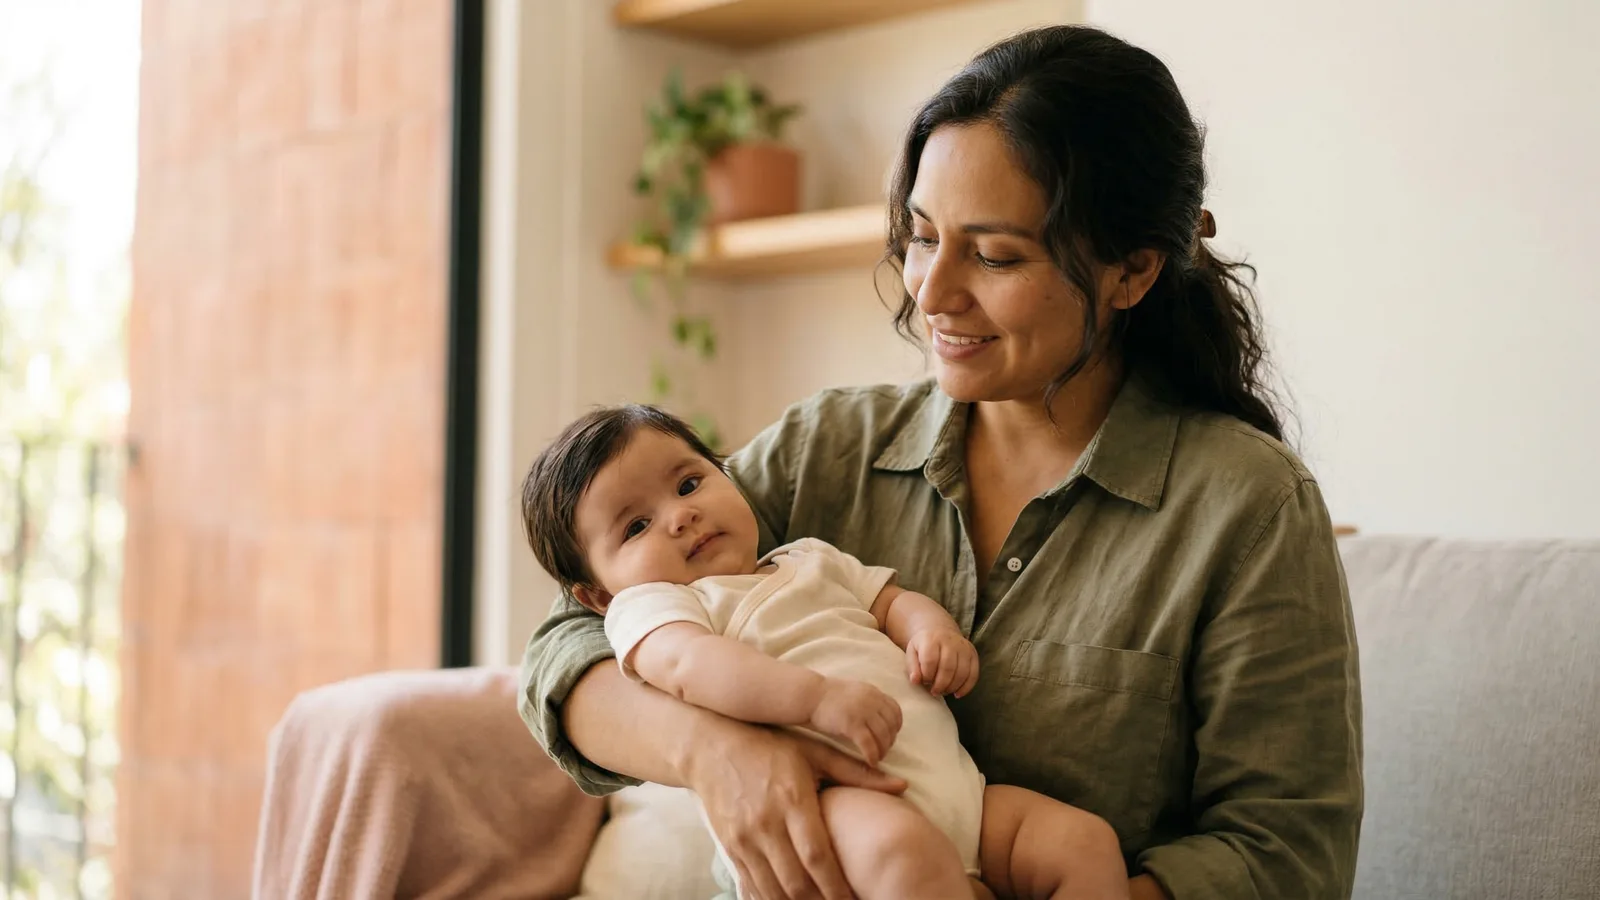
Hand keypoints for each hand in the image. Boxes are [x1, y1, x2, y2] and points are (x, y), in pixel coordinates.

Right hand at [687, 723, 906, 899]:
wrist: (709, 747)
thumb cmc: (769, 746)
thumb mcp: (813, 752)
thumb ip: (856, 773)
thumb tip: (902, 786)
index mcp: (792, 801)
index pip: (817, 856)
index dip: (837, 886)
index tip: (854, 899)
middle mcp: (766, 824)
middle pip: (795, 882)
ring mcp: (744, 839)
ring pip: (773, 890)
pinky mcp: (729, 847)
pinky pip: (752, 885)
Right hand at [807, 678, 901, 765]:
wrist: (810, 695)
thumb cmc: (829, 696)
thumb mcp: (854, 692)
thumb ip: (868, 700)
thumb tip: (879, 716)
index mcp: (873, 692)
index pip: (895, 711)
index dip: (895, 726)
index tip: (890, 735)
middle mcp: (871, 700)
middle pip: (891, 725)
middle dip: (890, 740)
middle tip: (884, 750)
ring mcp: (863, 712)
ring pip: (883, 736)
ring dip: (882, 750)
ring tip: (877, 758)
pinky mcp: (852, 724)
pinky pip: (869, 744)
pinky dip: (872, 755)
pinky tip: (871, 762)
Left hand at [905, 627, 979, 696]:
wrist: (939, 630)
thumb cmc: (923, 645)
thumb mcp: (912, 652)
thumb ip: (912, 667)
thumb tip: (915, 681)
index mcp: (932, 639)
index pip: (931, 661)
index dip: (927, 676)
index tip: (924, 682)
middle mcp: (950, 641)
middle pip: (948, 668)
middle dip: (940, 684)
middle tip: (934, 691)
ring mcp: (964, 647)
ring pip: (962, 672)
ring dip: (952, 687)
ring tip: (944, 691)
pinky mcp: (973, 653)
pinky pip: (973, 674)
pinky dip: (966, 687)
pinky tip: (957, 694)